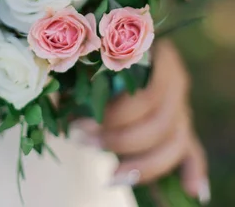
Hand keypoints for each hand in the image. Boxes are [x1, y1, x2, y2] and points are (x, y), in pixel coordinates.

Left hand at [75, 41, 209, 203]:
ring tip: (108, 174)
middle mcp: (175, 82)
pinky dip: (193, 170)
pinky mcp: (181, 130)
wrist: (107, 60)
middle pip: (160, 121)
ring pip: (175, 142)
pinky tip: (190, 189)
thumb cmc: (90, 60)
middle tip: (82, 140)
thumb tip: (52, 97)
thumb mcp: (80, 62)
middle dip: (120, 140)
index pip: (149, 93)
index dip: (118, 114)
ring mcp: (181, 106)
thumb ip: (70, 75)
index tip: (83, 122)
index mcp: (156, 56)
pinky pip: (194, 152)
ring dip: (141, 163)